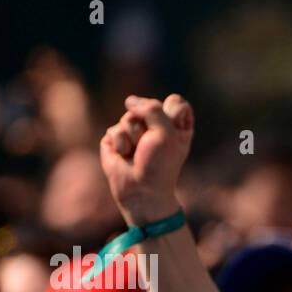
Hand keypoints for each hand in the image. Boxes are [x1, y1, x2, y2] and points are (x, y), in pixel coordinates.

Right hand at [99, 93, 193, 225]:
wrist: (141, 190)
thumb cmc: (160, 165)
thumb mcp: (166, 134)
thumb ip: (153, 109)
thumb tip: (130, 101)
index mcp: (177, 125)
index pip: (175, 102)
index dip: (171, 115)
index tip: (173, 135)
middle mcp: (156, 125)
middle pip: (148, 105)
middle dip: (148, 125)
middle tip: (151, 146)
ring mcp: (135, 130)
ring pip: (129, 116)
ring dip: (133, 136)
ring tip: (137, 152)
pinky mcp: (116, 138)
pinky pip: (114, 129)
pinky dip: (120, 143)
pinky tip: (125, 156)